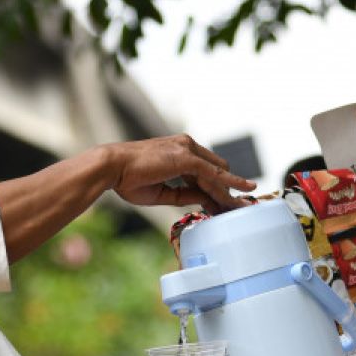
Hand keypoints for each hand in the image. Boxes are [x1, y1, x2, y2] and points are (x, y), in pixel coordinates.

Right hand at [106, 135, 255, 213]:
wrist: (112, 168)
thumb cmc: (129, 179)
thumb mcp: (163, 192)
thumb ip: (185, 194)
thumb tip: (205, 200)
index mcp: (178, 151)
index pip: (205, 170)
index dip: (215, 188)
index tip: (223, 204)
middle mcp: (186, 146)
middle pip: (216, 170)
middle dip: (226, 190)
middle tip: (235, 209)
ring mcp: (187, 149)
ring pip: (217, 173)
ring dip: (230, 192)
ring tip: (243, 207)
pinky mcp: (187, 157)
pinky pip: (213, 175)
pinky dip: (226, 186)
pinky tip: (238, 196)